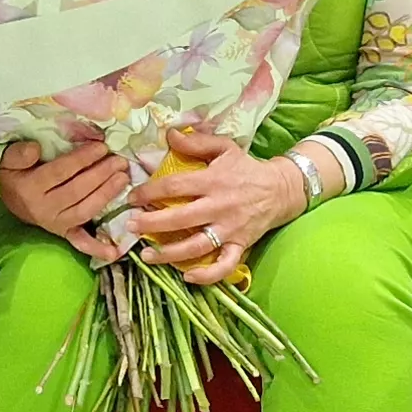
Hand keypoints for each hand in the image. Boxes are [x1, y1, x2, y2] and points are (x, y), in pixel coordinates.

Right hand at [0, 140, 130, 262]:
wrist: (12, 197)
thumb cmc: (16, 172)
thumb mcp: (9, 158)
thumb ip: (18, 153)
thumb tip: (34, 149)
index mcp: (30, 188)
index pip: (61, 172)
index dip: (82, 159)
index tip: (101, 146)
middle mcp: (43, 209)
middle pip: (77, 191)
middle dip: (101, 175)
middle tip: (119, 161)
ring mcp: (55, 223)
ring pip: (84, 210)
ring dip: (106, 195)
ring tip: (124, 178)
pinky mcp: (63, 232)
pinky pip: (80, 241)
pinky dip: (97, 248)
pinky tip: (114, 252)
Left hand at [131, 128, 306, 284]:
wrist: (281, 189)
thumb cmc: (246, 169)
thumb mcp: (225, 148)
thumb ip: (197, 141)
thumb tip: (169, 134)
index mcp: (213, 181)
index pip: (175, 186)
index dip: (150, 192)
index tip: (132, 197)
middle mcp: (220, 207)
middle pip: (181, 218)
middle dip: (152, 223)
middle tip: (130, 226)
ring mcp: (230, 229)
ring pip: (196, 246)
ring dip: (169, 254)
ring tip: (146, 256)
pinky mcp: (240, 246)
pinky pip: (224, 265)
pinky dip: (207, 275)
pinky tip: (187, 276)